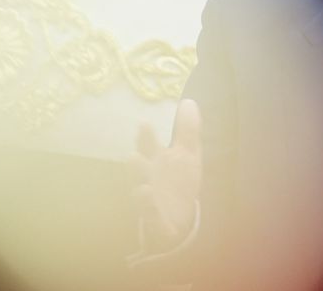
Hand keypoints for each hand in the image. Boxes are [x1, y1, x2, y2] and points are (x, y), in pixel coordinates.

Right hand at [130, 99, 202, 255]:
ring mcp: (149, 199)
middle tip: (134, 157)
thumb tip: (188, 102)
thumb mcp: (187, 153)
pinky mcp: (156, 220)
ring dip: (141, 194)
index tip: (145, 122)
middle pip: (138, 170)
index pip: (147, 145)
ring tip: (145, 189)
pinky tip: (157, 218)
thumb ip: (187, 130)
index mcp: (155, 159)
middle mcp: (147, 177)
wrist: (179, 215)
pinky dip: (154, 218)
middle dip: (136, 164)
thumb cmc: (178, 178)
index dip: (145, 136)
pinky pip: (153, 220)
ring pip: (140, 196)